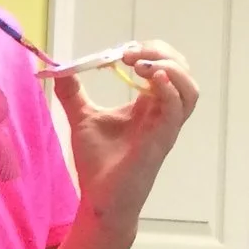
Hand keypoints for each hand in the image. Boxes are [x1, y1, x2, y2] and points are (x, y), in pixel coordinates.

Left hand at [55, 41, 198, 228]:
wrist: (98, 197)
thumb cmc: (98, 163)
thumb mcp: (81, 117)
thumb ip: (72, 93)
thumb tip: (58, 68)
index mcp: (149, 104)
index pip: (164, 65)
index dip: (147, 51)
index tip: (118, 51)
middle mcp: (163, 112)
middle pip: (182, 70)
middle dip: (159, 52)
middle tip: (127, 53)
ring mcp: (166, 126)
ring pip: (190, 89)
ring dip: (170, 68)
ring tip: (140, 64)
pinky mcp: (163, 139)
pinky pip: (178, 109)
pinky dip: (170, 90)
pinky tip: (151, 79)